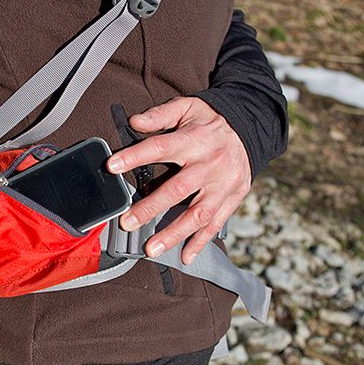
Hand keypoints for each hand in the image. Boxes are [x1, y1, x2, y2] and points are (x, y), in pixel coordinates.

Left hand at [107, 97, 250, 264]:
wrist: (251, 126)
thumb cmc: (210, 120)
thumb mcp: (187, 108)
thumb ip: (160, 115)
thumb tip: (134, 121)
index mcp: (194, 140)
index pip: (159, 148)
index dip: (134, 157)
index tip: (112, 166)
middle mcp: (209, 164)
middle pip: (177, 190)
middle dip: (150, 208)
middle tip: (127, 222)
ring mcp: (223, 184)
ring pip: (198, 214)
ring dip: (173, 234)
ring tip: (151, 248)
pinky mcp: (234, 197)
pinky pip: (216, 223)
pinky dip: (200, 242)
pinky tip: (185, 256)